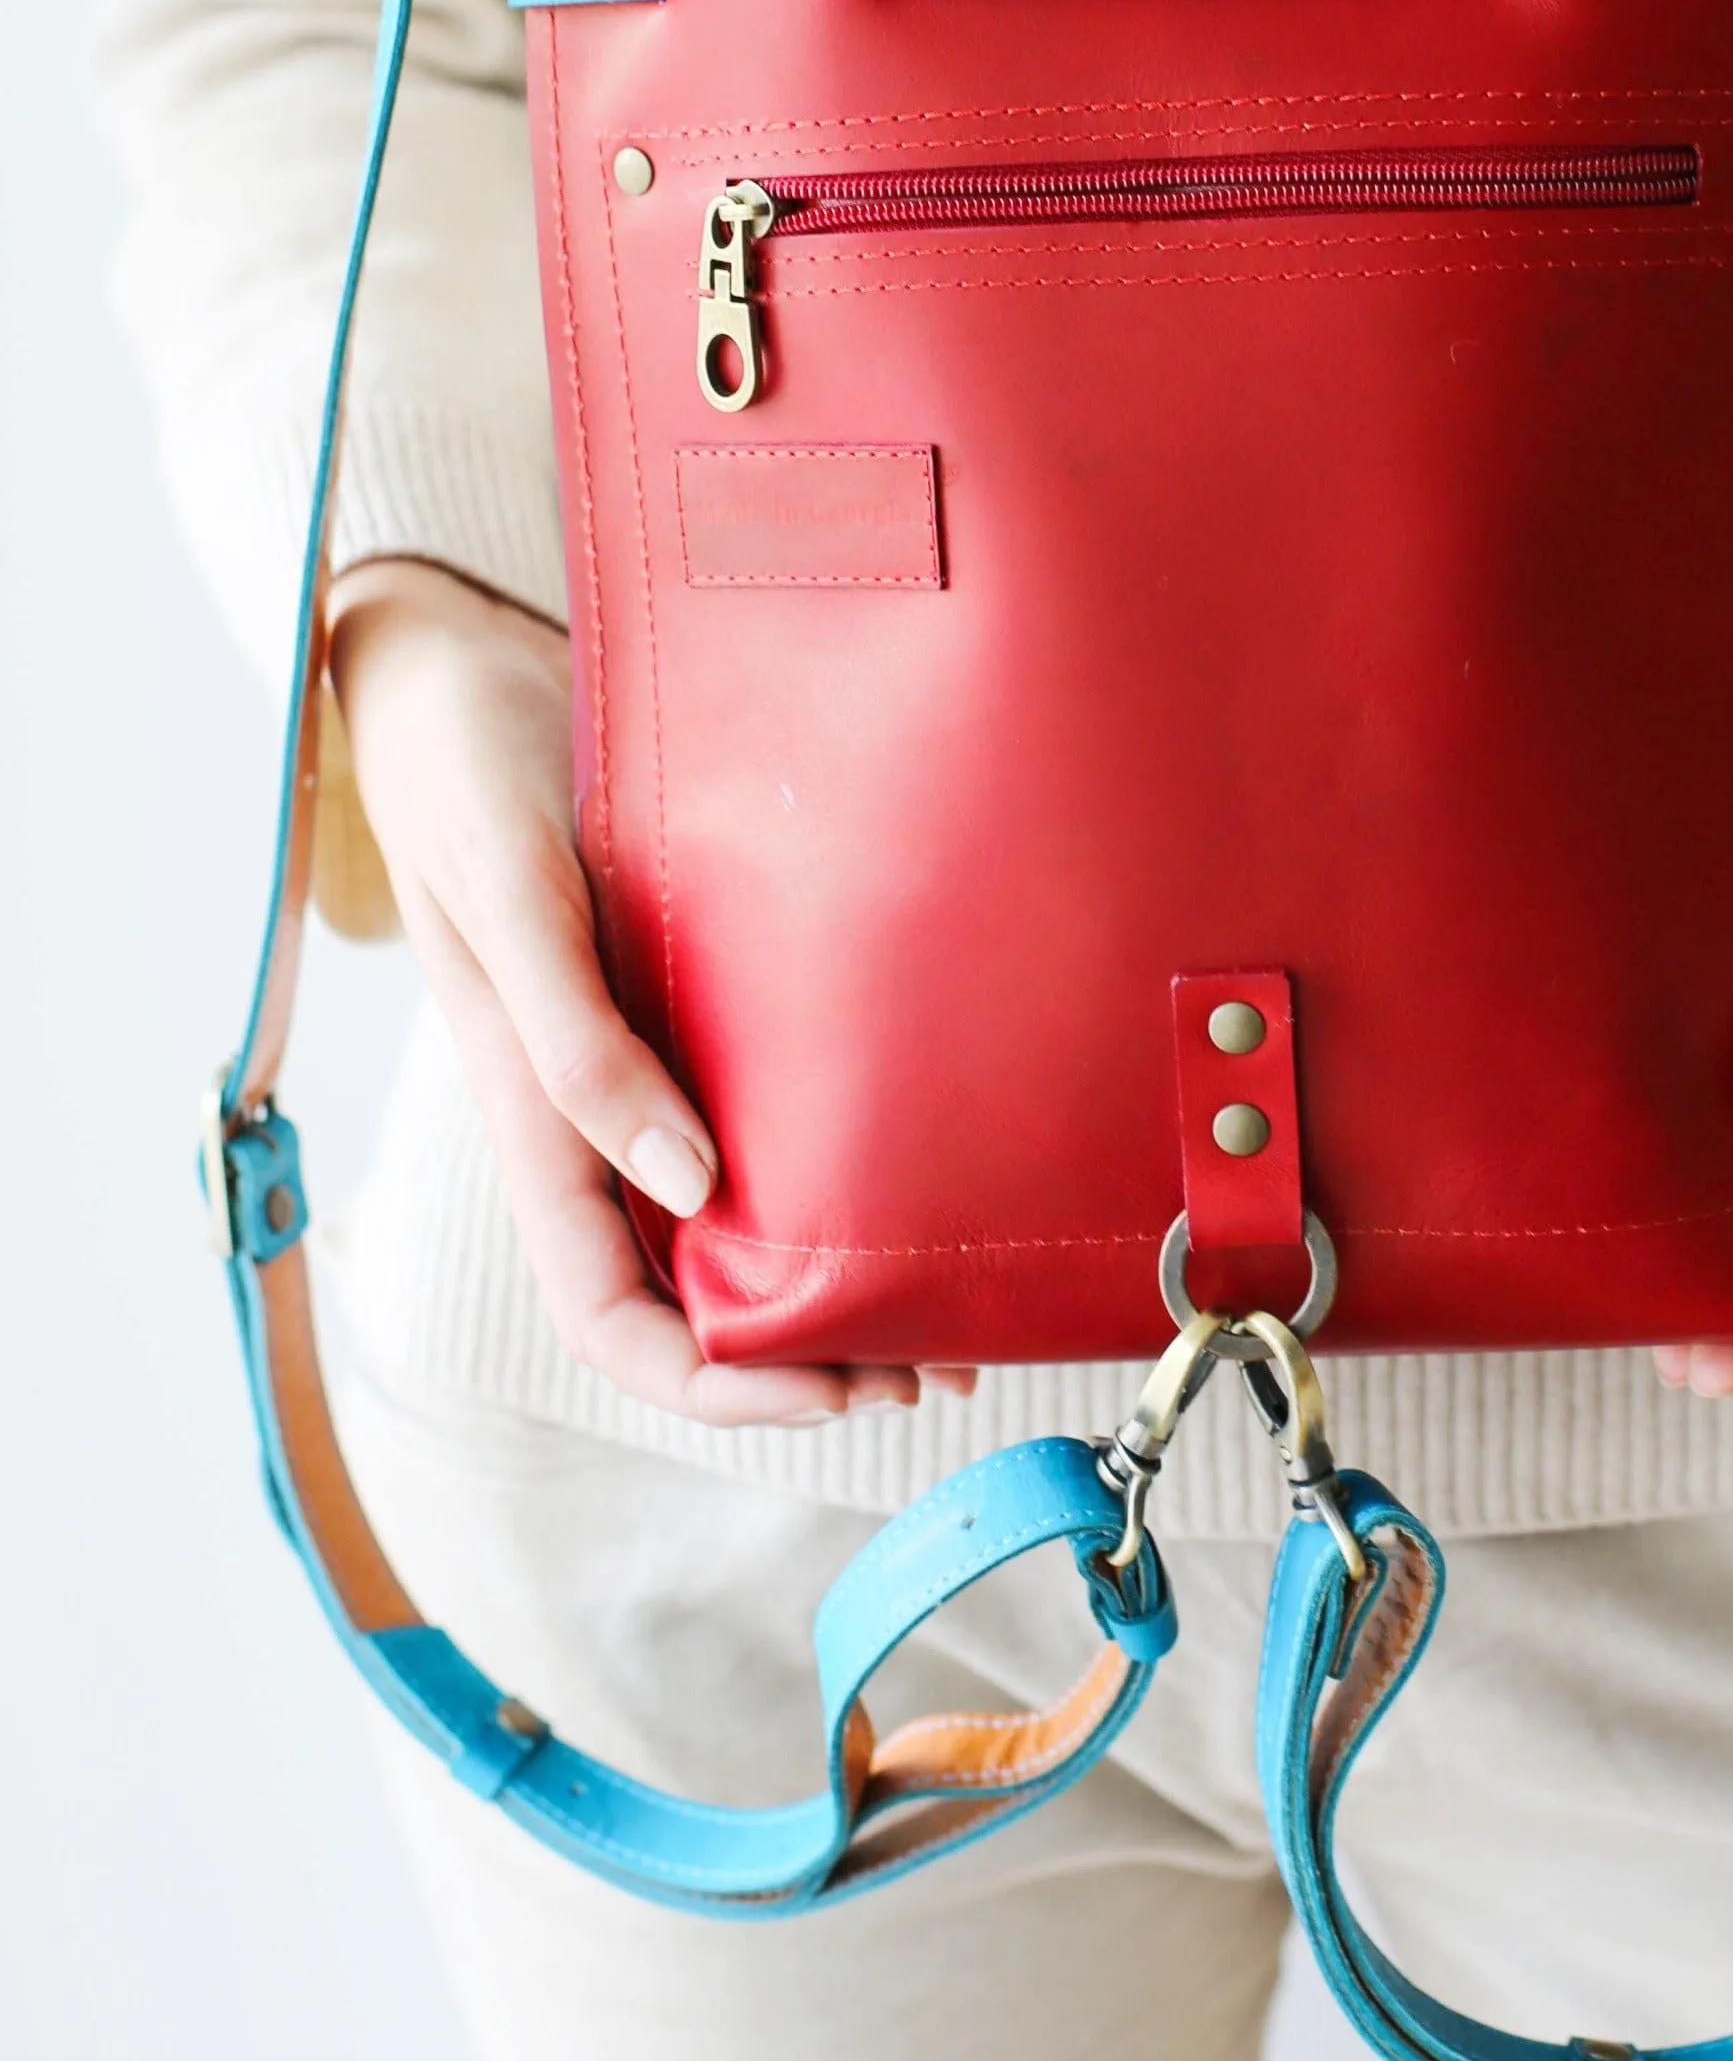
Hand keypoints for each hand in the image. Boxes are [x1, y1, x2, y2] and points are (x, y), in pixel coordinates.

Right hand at [328, 556, 976, 1424]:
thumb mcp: (515, 901)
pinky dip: (829, 1168)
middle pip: (688, 1296)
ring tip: (940, 1296)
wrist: (464, 668)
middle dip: (801, 1355)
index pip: (612, 1317)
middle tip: (930, 1364)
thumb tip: (691, 1183)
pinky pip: (757, 1122)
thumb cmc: (472, 777)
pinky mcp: (684, 1007)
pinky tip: (910, 1164)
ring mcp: (639, 1068)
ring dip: (827, 1277)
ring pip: (730, 1224)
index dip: (717, 1383)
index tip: (839, 1392)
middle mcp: (593, 1118)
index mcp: (534, 1123)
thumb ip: (581, 1044)